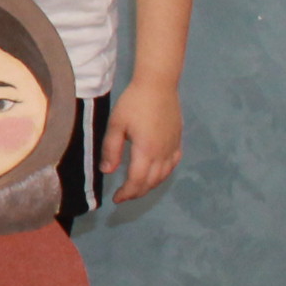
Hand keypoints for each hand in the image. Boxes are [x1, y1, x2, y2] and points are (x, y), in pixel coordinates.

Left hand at [101, 79, 181, 201]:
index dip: (127, 193)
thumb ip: (111, 149)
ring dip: (150, 185)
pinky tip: (157, 173)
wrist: (158, 86)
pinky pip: (173, 163)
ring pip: (164, 175)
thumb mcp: (116, 125)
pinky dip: (164, 173)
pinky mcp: (178, 140)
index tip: (116, 199)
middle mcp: (162, 153)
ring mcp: (173, 147)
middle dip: (137, 192)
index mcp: (146, 151)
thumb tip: (107, 171)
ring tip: (137, 188)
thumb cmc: (134, 103)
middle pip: (151, 181)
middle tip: (123, 196)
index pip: (137, 181)